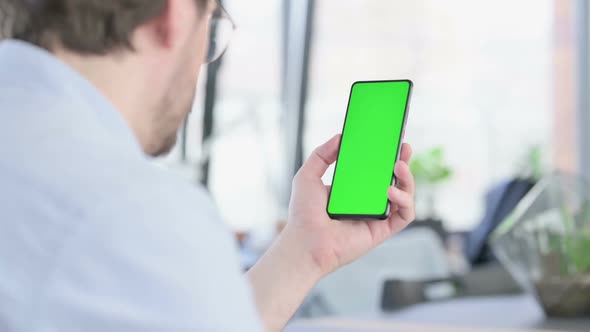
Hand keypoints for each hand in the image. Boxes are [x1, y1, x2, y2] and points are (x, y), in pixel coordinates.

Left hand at [285, 134, 415, 275]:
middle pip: (393, 180)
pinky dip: (404, 201)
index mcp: (352, 189)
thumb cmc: (303, 214)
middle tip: (404, 147)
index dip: (385, 155)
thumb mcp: (308, 175)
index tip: (390, 139)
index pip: (374, 169)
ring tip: (399, 166)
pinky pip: (404, 215)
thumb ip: (322, 154)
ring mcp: (376, 216)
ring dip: (407, 179)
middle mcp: (367, 202)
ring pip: (404, 195)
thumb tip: (340, 137)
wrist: (305, 242)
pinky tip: (390, 191)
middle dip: (403, 162)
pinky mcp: (382, 230)